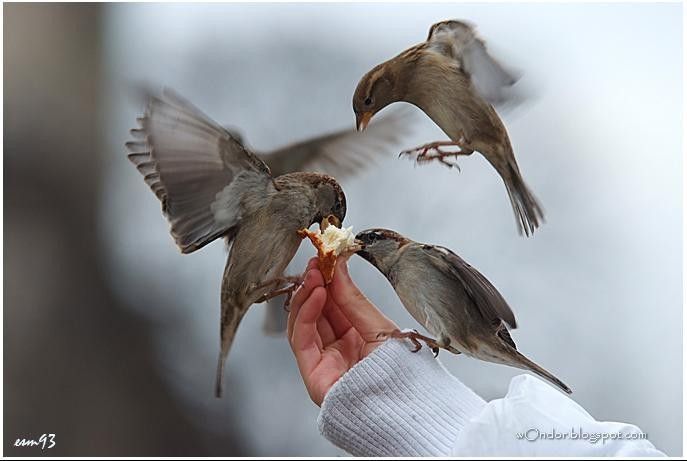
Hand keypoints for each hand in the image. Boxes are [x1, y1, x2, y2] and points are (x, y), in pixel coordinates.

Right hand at [287, 257, 397, 405]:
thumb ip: (353, 298)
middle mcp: (337, 351)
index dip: (327, 282)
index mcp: (355, 339)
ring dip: (305, 296)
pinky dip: (304, 314)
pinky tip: (315, 295)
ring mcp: (323, 363)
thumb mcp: (378, 326)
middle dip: (313, 285)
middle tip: (317, 262)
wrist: (406, 405)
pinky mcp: (312, 375)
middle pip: (315, 313)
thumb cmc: (401, 373)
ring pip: (301, 324)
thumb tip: (339, 268)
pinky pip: (300, 340)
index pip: (333, 306)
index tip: (326, 260)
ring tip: (315, 274)